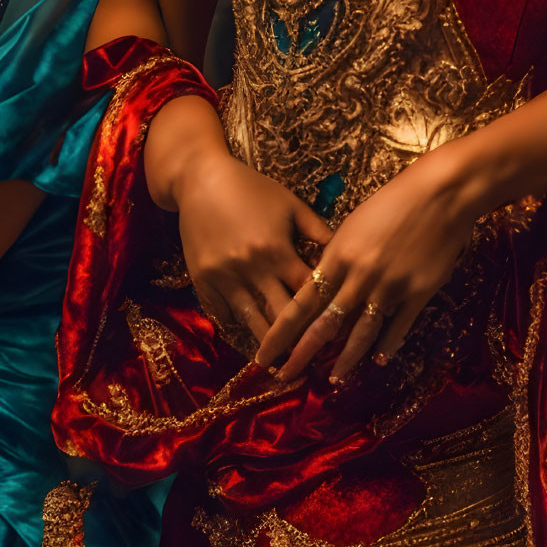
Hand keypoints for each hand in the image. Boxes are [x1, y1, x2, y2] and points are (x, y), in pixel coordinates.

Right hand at [172, 144, 331, 350]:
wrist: (200, 179)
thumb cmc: (251, 188)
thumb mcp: (290, 204)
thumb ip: (318, 230)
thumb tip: (346, 253)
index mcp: (278, 250)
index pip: (307, 294)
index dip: (322, 314)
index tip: (337, 334)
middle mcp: (251, 269)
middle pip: (281, 317)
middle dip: (297, 342)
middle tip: (311, 364)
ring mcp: (224, 277)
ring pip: (251, 322)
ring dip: (267, 347)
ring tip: (280, 368)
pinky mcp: (202, 280)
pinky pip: (222, 314)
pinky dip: (236, 330)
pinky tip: (248, 345)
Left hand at [254, 148, 481, 385]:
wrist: (442, 193)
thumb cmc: (394, 202)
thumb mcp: (352, 225)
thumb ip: (334, 257)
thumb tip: (319, 286)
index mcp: (337, 256)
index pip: (300, 303)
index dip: (280, 332)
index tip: (264, 354)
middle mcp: (359, 276)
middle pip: (324, 324)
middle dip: (301, 355)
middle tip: (284, 378)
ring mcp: (389, 286)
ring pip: (360, 332)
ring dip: (345, 360)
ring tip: (332, 380)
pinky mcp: (417, 292)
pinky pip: (398, 327)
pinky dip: (387, 346)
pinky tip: (378, 361)